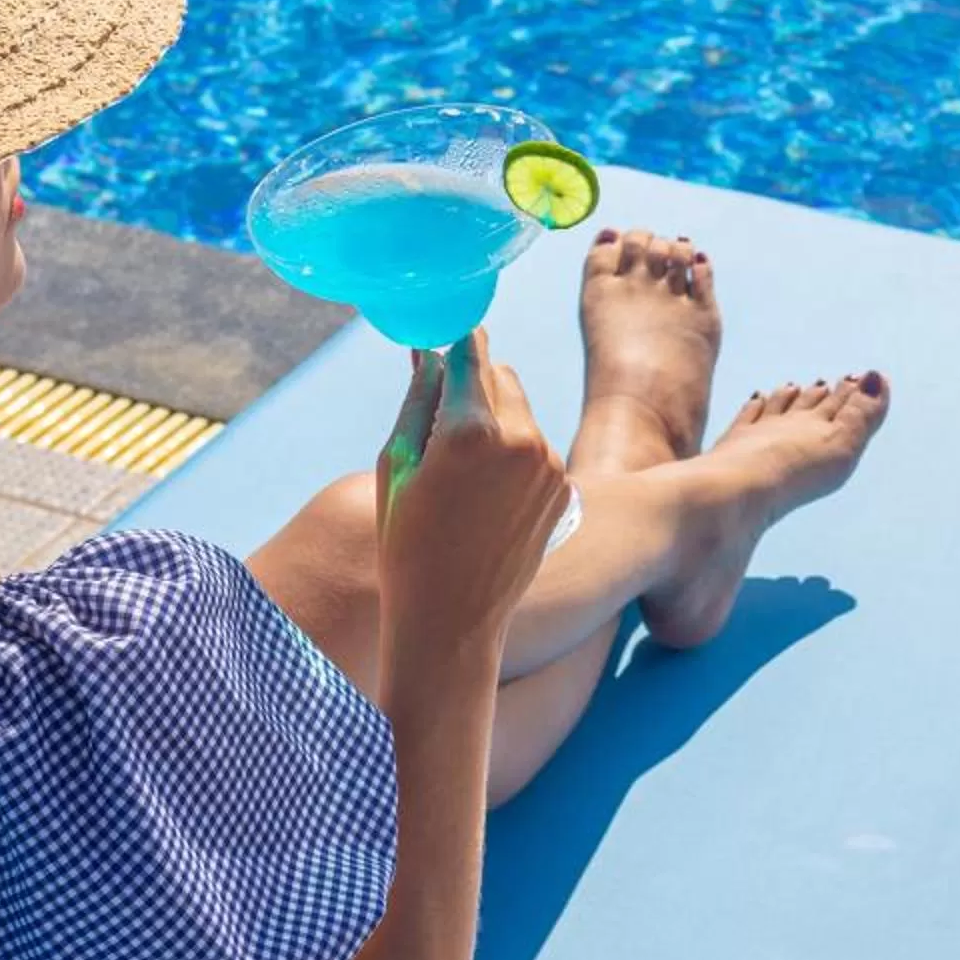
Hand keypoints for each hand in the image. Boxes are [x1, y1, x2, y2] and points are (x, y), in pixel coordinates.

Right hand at [375, 329, 569, 669]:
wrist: (451, 618)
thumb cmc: (407, 543)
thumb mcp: (396, 464)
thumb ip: (419, 397)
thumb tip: (430, 352)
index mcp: (470, 429)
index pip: (470, 349)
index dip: (454, 341)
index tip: (442, 340)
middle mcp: (521, 439)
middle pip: (499, 375)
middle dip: (473, 385)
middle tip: (442, 421)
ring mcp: (549, 465)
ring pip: (521, 411)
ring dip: (496, 421)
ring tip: (463, 476)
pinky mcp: (564, 488)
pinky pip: (537, 447)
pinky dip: (516, 456)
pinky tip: (487, 499)